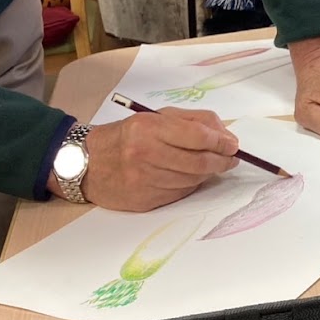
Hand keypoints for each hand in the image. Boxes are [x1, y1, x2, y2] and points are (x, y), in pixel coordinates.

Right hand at [51, 109, 239, 209]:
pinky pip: (179, 194)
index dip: (221, 142)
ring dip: (208, 174)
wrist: (85, 163)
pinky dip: (190, 186)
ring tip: (211, 166)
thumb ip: (193, 121)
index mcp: (149, 129)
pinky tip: (189, 177)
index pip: (197, 136)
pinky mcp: (143, 201)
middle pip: (198, 162)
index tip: (233, 145)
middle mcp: (145, 155)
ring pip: (192, 180)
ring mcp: (143, 180)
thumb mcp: (156, 118)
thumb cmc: (126, 136)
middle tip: (231, 159)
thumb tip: (226, 135)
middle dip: (222, 161)